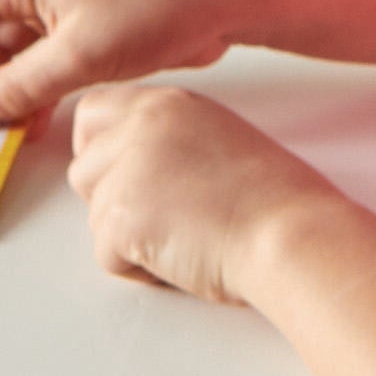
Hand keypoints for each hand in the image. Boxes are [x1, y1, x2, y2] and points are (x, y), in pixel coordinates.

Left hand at [67, 84, 341, 304]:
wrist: (293, 237)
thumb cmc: (276, 202)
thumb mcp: (219, 139)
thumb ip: (170, 141)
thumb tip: (137, 169)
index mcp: (167, 104)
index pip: (92, 113)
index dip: (99, 150)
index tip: (123, 176)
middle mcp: (140, 128)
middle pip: (82, 169)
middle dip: (108, 199)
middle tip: (160, 218)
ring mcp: (125, 172)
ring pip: (94, 216)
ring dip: (129, 237)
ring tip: (185, 240)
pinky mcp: (120, 219)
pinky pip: (106, 256)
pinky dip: (139, 271)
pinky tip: (184, 260)